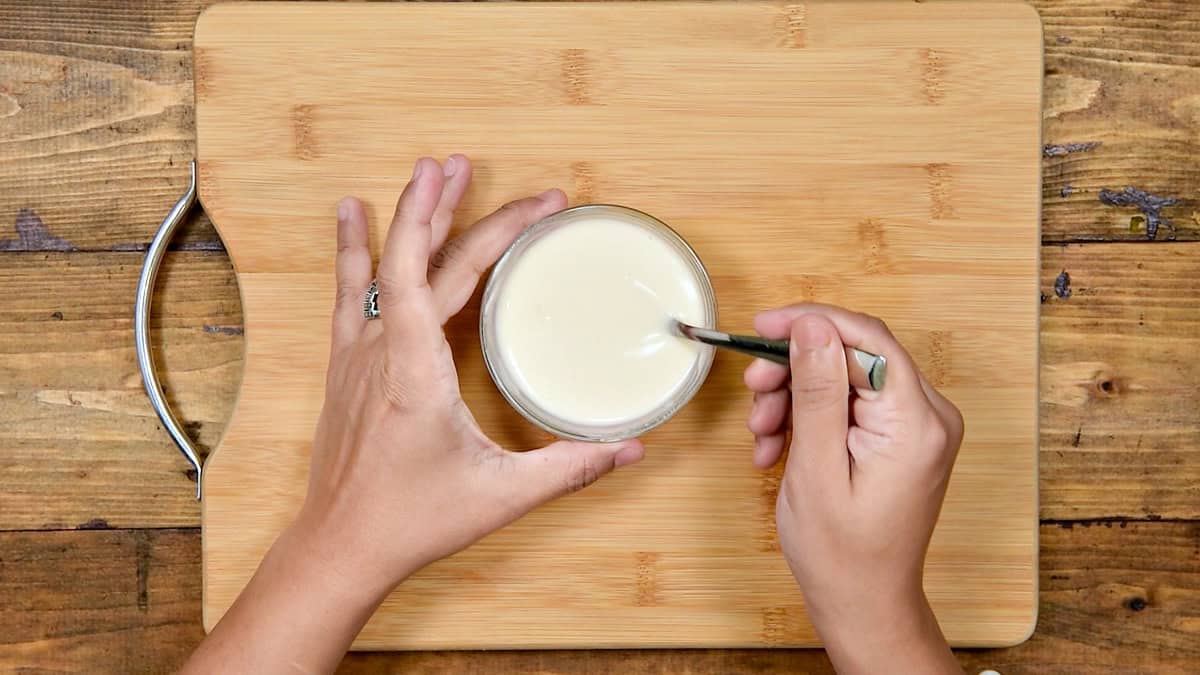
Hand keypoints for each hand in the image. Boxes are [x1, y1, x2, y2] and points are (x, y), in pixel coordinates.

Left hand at [185, 156, 643, 673]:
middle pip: (424, 259)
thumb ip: (569, 467)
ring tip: (435, 168)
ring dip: (412, 214)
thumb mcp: (500, 496)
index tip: (533, 203)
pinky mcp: (347, 365)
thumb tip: (631, 447)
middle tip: (514, 184)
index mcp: (414, 369)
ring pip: (382, 264)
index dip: (489, 228)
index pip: (443, 271)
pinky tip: (353, 214)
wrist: (339, 546)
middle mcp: (379, 349)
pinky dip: (356, 247)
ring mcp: (357, 354)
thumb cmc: (410, 521)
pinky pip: (351, 289)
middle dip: (467, 211)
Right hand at [744, 305, 963, 674]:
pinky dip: (808, 417)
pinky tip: (778, 447)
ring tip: (762, 435)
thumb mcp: (815, 469)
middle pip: (853, 355)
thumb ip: (817, 392)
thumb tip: (812, 327)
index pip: (865, 338)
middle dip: (795, 369)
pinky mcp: (899, 437)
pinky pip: (848, 404)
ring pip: (845, 378)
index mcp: (916, 423)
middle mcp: (928, 417)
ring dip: (795, 397)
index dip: (809, 324)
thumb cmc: (841, 555)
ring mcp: (916, 427)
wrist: (864, 603)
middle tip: (753, 393)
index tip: (760, 328)